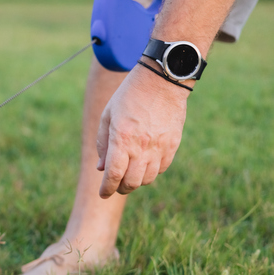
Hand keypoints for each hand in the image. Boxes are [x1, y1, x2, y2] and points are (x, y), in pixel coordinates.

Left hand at [96, 64, 188, 197]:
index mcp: (122, 139)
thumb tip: (102, 168)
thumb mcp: (108, 117)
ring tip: (130, 176)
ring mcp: (160, 147)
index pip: (114, 175)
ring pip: (148, 179)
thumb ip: (103, 144)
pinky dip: (152, 172)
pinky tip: (145, 165)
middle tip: (115, 186)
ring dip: (137, 182)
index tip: (103, 194)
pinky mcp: (173, 144)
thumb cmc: (129, 96)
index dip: (107, 189)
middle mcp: (142, 147)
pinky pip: (162, 168)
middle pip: (131, 182)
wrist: (161, 80)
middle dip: (121, 188)